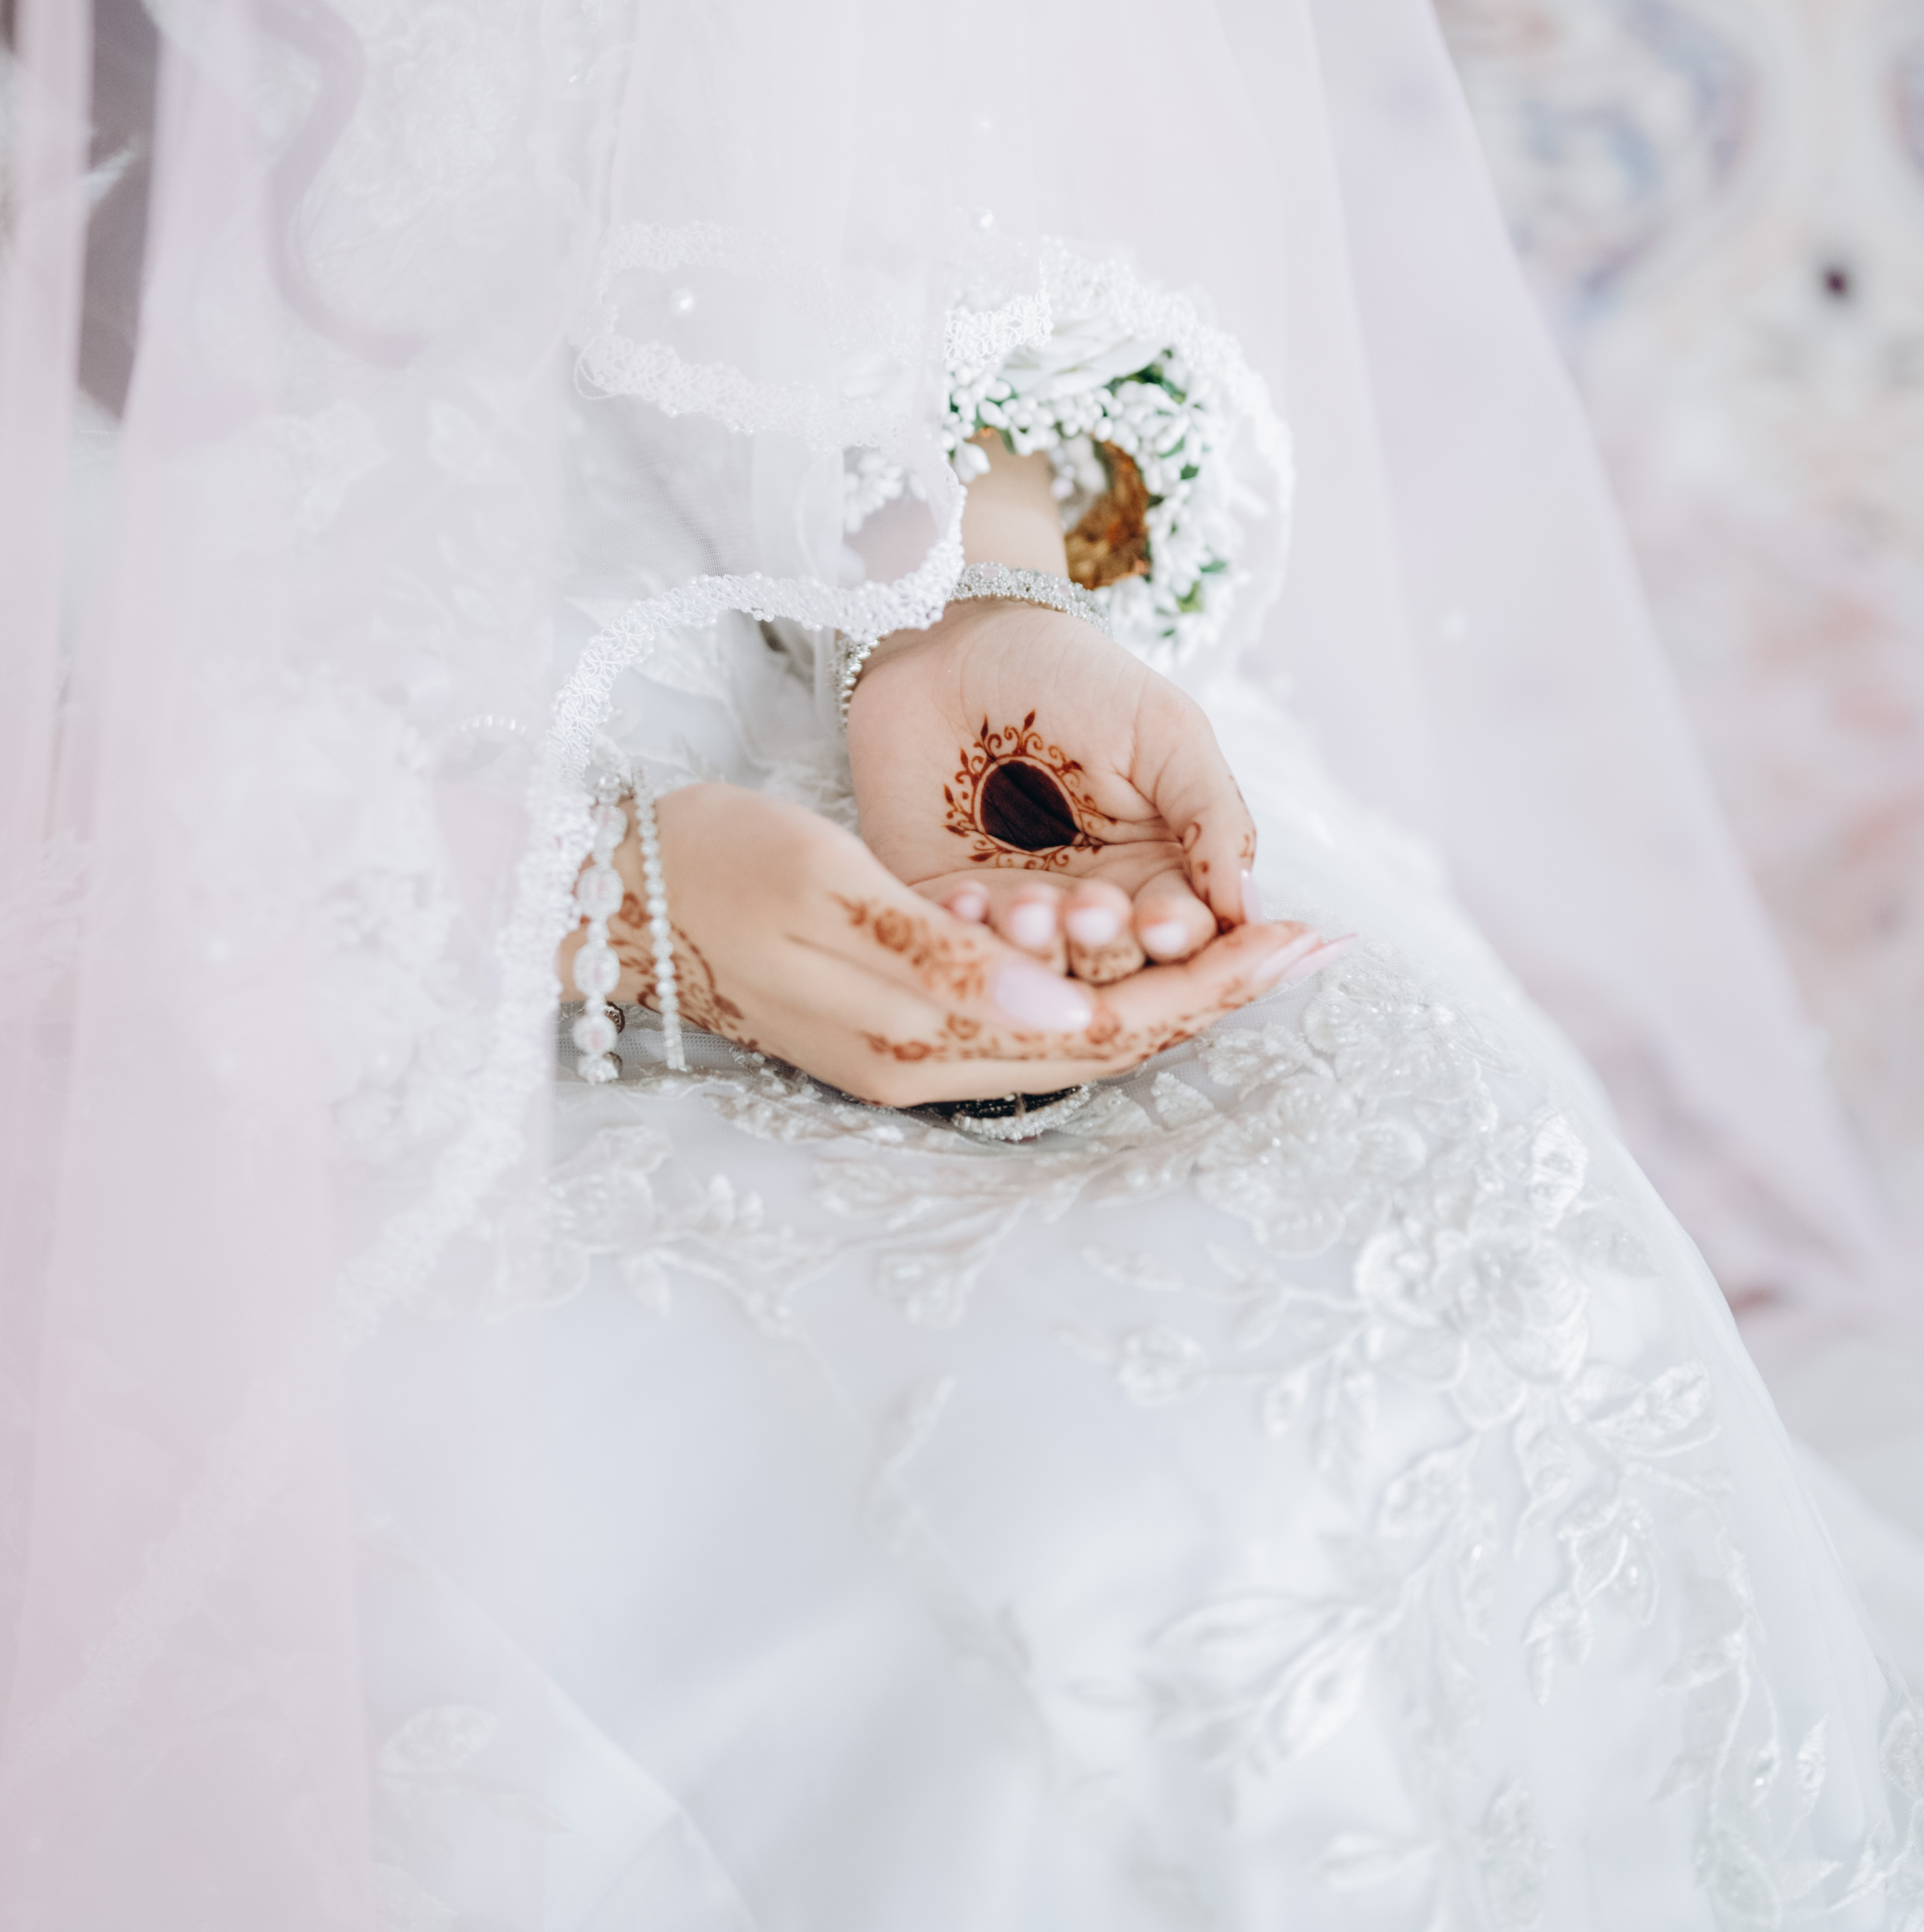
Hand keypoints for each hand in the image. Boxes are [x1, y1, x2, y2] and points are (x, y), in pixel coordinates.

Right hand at [578, 780, 1317, 1112]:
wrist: (618, 894)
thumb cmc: (715, 869)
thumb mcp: (830, 892)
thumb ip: (947, 954)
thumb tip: (1070, 1001)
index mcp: (921, 1033)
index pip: (1105, 1026)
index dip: (1210, 987)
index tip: (1303, 943)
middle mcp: (928, 1062)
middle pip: (1107, 1043)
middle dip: (1214, 993)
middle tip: (1314, 944)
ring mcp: (910, 1052)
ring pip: (1075, 1036)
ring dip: (1165, 994)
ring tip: (1253, 945)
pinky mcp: (895, 1024)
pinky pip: (1029, 1020)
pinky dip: (1099, 986)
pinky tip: (1137, 949)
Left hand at [847, 596, 1262, 988]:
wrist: (958, 641)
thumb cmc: (1073, 676)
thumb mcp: (1165, 732)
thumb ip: (1213, 817)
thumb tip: (1250, 912)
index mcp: (1157, 876)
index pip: (1186, 941)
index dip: (1179, 943)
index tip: (1163, 921)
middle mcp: (1090, 910)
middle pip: (1112, 971)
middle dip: (1105, 949)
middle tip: (1089, 909)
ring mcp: (1014, 914)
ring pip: (1034, 970)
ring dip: (1036, 948)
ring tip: (1029, 904)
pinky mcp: (938, 905)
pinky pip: (953, 944)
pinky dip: (964, 933)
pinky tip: (967, 895)